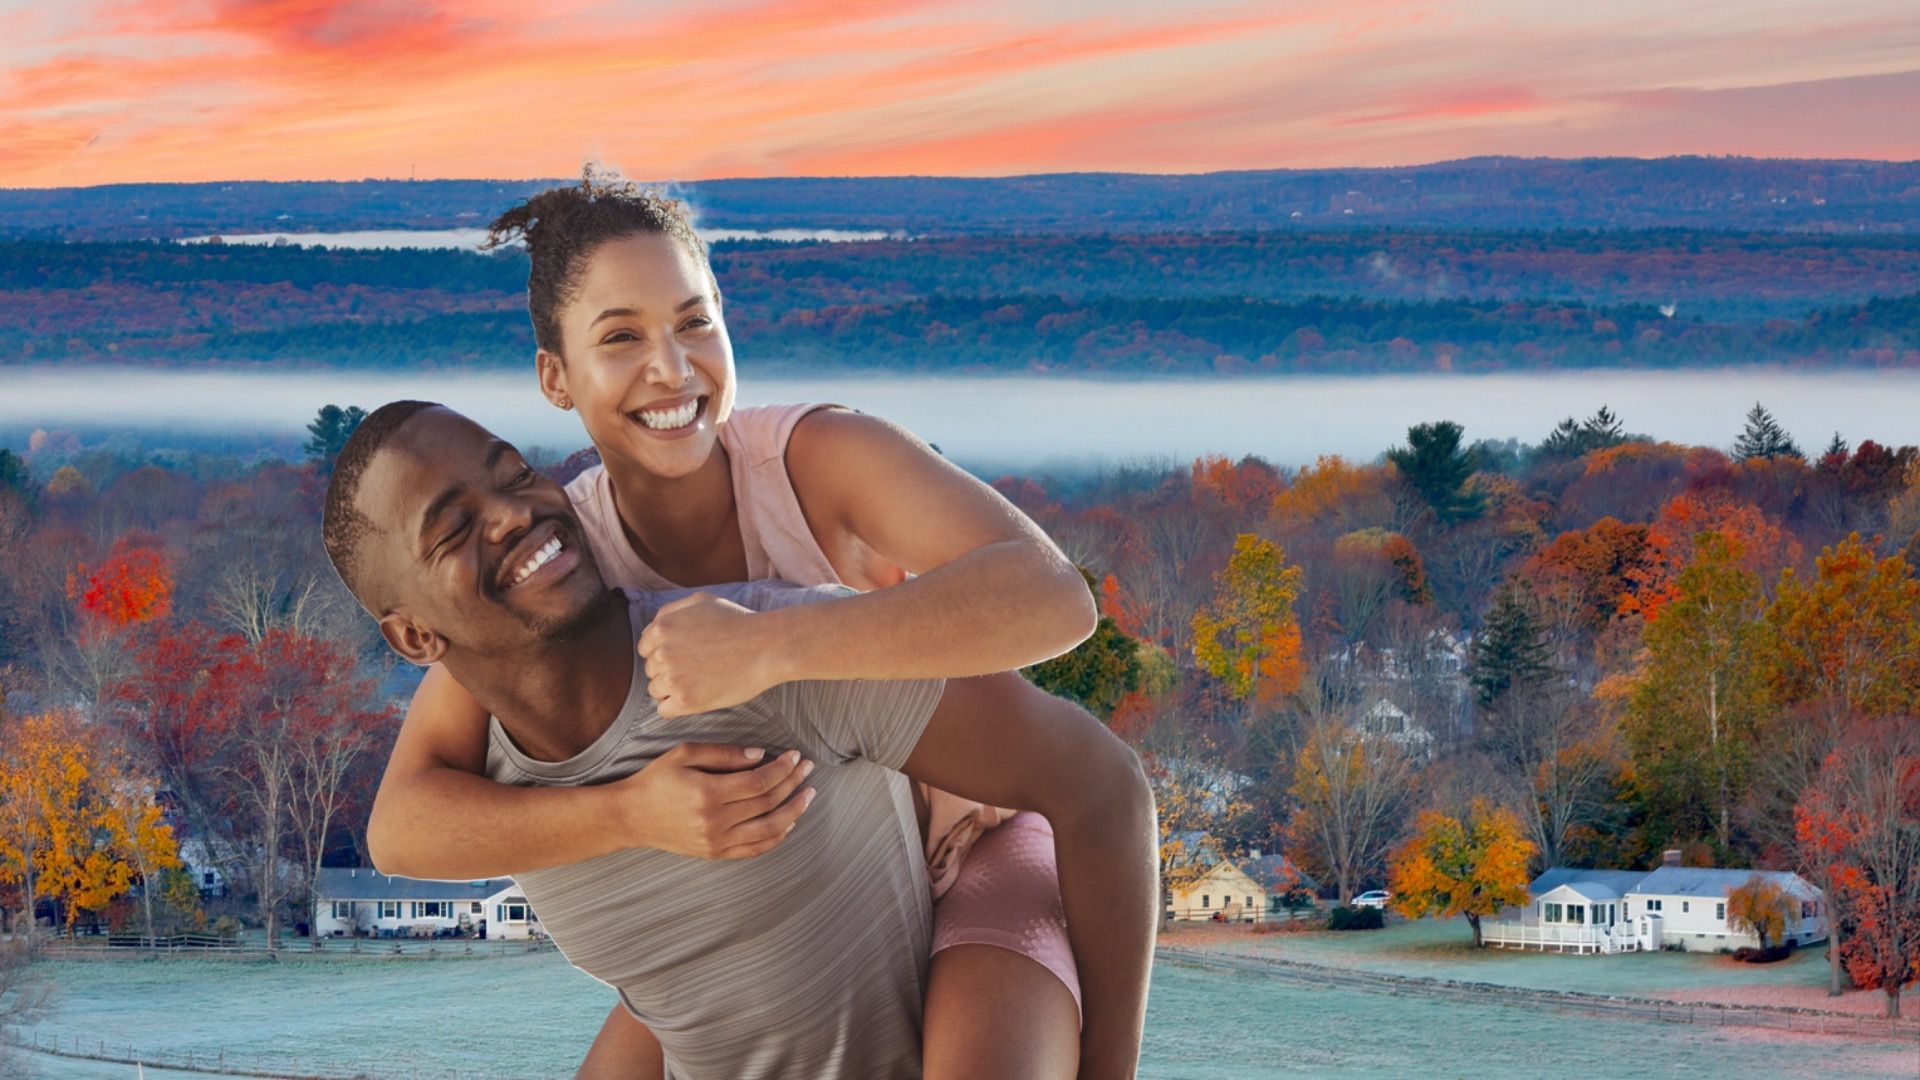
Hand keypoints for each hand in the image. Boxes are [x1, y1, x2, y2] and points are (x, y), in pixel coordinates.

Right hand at [614, 742, 815, 858]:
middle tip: (807, 768)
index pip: (759, 781)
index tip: (795, 756)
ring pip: (768, 829)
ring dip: (793, 811)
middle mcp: (715, 822)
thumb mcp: (685, 754)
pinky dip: (776, 838)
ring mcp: (716, 841)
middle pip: (768, 802)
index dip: (782, 768)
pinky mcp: (715, 853)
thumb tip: (760, 755)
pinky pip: (754, 849)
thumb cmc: (656, 780)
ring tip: (808, 795)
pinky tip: (789, 823)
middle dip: (793, 783)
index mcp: (708, 794)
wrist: (631, 816)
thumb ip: (724, 754)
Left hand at [638, 592, 781, 716]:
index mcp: (661, 628)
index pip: (645, 648)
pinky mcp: (686, 701)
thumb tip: (652, 627)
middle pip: (651, 670)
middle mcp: (661, 653)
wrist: (766, 646)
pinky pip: (664, 710)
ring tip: (698, 682)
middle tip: (696, 668)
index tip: (684, 655)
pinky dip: (676, 707)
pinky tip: (694, 698)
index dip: (664, 652)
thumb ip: (671, 611)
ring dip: (672, 689)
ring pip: (656, 691)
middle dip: (668, 670)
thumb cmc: (738, 622)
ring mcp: (673, 678)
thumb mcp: (701, 601)